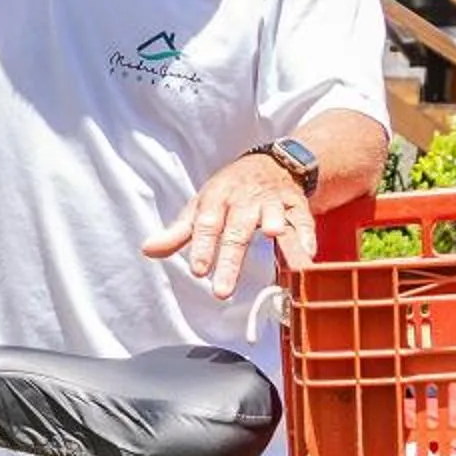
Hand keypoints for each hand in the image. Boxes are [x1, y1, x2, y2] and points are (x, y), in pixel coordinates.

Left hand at [145, 154, 316, 299]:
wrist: (269, 164)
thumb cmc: (228, 192)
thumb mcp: (200, 207)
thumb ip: (177, 233)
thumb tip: (147, 249)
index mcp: (217, 200)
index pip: (207, 225)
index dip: (203, 247)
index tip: (198, 271)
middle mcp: (245, 201)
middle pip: (237, 232)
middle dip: (230, 260)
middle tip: (221, 291)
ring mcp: (272, 203)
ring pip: (274, 219)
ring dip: (277, 231)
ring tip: (277, 245)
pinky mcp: (297, 206)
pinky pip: (304, 220)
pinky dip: (307, 236)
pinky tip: (307, 255)